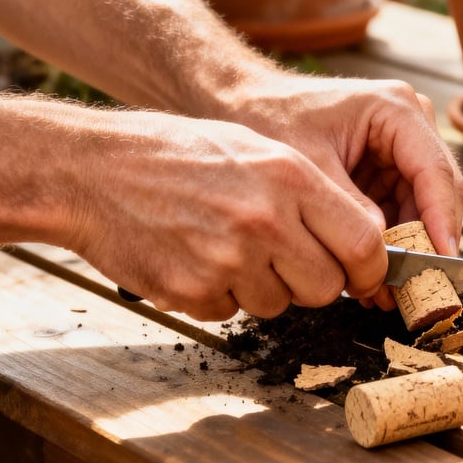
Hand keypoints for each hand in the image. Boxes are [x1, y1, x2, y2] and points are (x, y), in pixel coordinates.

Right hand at [69, 112, 386, 320]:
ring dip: (264, 288)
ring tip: (228, 246)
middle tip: (286, 259)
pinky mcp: (193, 292)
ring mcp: (228, 260)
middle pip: (327, 286)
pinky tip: (196, 257)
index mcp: (290, 178)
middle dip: (314, 281)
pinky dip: (220, 295)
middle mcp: (265, 221)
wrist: (93, 171)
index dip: (370, 265)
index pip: (364, 242)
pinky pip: (231, 313)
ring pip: (280, 305)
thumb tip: (360, 238)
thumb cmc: (178, 153)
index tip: (363, 270)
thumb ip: (309, 193)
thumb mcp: (257, 150)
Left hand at [220, 74, 462, 307]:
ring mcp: (402, 148)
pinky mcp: (388, 169)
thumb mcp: (308, 164)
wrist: (244, 105)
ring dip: (409, 249)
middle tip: (412, 289)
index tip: (441, 259)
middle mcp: (410, 125)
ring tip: (385, 292)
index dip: (442, 219)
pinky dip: (391, 244)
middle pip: (438, 192)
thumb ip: (347, 205)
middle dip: (425, 241)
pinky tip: (372, 276)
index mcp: (396, 109)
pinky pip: (403, 212)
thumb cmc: (272, 119)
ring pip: (424, 208)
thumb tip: (378, 248)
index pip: (436, 171)